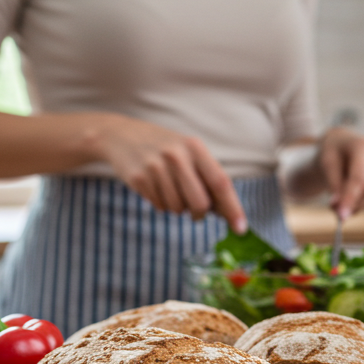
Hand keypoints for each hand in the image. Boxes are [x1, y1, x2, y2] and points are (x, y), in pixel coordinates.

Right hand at [93, 115, 246, 232]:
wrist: (122, 135)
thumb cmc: (165, 149)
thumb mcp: (189, 153)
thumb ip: (208, 178)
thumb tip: (227, 212)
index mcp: (195, 147)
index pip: (220, 183)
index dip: (233, 208)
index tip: (241, 228)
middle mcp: (176, 155)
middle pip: (200, 203)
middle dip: (200, 214)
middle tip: (196, 213)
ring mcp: (155, 166)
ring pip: (178, 208)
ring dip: (178, 208)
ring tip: (170, 189)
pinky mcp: (138, 178)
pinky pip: (159, 206)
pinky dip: (161, 204)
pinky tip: (155, 187)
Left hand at [318, 127, 363, 218]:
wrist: (344, 144)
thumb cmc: (334, 152)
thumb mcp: (326, 165)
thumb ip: (334, 187)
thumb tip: (341, 212)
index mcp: (363, 145)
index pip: (360, 178)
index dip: (351, 198)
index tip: (342, 215)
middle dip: (353, 203)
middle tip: (334, 207)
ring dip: (358, 203)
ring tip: (342, 195)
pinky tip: (356, 191)